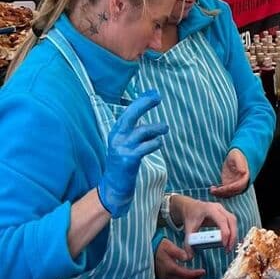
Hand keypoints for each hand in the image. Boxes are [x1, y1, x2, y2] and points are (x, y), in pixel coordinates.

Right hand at [98, 90, 167, 218]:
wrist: (114, 186)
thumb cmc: (124, 161)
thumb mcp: (127, 143)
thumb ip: (137, 131)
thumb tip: (153, 120)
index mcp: (116, 132)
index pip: (128, 112)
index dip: (141, 101)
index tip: (154, 93)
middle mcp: (117, 137)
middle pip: (130, 115)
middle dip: (144, 104)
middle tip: (157, 97)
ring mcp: (122, 148)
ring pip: (142, 131)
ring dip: (156, 128)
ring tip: (165, 127)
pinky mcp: (128, 159)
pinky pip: (146, 147)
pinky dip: (155, 143)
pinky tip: (159, 143)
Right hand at [154, 238, 205, 278]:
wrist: (147, 250)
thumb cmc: (158, 247)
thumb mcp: (168, 246)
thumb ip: (178, 252)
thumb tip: (188, 258)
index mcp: (169, 268)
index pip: (185, 274)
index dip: (195, 274)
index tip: (203, 271)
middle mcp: (166, 275)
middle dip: (194, 278)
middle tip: (202, 273)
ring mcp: (164, 278)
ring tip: (197, 276)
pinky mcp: (163, 278)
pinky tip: (187, 277)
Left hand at [177, 196, 237, 251]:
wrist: (190, 207)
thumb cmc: (190, 216)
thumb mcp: (187, 229)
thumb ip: (188, 242)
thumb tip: (189, 257)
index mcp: (209, 209)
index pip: (222, 220)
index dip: (225, 232)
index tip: (223, 245)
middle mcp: (218, 208)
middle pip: (231, 220)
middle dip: (232, 235)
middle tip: (229, 248)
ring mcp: (223, 210)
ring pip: (233, 221)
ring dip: (234, 234)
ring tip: (229, 247)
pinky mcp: (224, 214)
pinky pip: (232, 223)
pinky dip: (232, 232)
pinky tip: (228, 241)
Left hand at [211, 149, 249, 197]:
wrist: (236, 155)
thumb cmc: (236, 154)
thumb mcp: (236, 156)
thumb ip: (239, 163)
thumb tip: (243, 172)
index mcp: (245, 177)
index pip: (238, 186)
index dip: (230, 188)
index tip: (221, 188)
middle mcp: (241, 183)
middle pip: (233, 192)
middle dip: (223, 192)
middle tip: (213, 190)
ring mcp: (235, 185)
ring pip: (229, 194)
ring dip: (220, 194)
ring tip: (211, 190)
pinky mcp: (229, 185)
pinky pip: (225, 192)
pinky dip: (219, 193)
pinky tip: (213, 189)